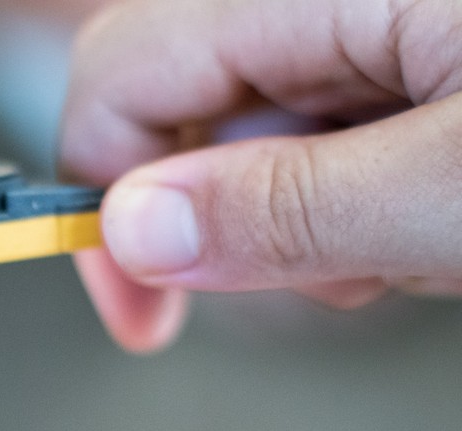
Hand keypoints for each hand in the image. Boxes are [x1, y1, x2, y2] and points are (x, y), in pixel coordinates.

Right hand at [59, 0, 461, 351]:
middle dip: (245, 219)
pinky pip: (345, 130)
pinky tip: (448, 203)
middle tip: (348, 269)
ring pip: (274, 138)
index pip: (121, 73)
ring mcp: (375, 15)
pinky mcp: (410, 45)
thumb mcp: (459, 185)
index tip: (134, 305)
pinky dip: (379, 191)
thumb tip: (134, 232)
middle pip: (195, 115)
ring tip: (438, 233)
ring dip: (330, 216)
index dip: (101, 198)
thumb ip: (290, 209)